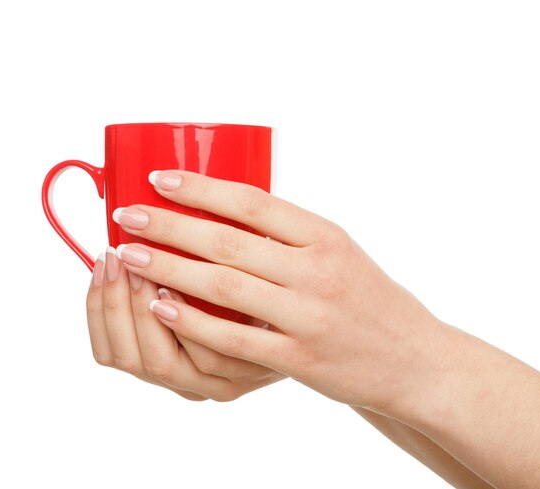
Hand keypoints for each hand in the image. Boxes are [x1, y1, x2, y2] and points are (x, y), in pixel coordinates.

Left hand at [113, 170, 441, 412]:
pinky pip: (234, 338)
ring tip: (132, 254)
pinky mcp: (299, 358)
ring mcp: (307, 316)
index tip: (160, 179)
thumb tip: (223, 207)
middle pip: (228, 242)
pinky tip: (160, 305)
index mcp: (325, 236)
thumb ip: (288, 233)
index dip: (201, 188)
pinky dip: (192, 320)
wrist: (412, 357)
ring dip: (170, 268)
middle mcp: (317, 271)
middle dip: (170, 225)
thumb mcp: (338, 251)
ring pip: (224, 287)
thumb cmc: (367, 297)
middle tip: (128, 215)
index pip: (253, 201)